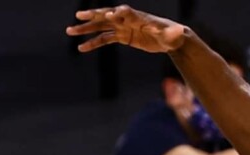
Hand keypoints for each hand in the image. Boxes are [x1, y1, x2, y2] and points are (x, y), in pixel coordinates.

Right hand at [67, 6, 187, 53]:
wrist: (171, 39)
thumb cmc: (172, 35)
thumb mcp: (173, 35)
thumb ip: (172, 33)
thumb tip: (179, 31)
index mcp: (138, 17)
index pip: (125, 12)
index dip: (118, 13)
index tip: (109, 16)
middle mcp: (127, 20)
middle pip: (107, 16)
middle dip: (93, 15)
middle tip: (79, 15)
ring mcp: (123, 27)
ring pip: (101, 27)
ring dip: (86, 29)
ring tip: (70, 31)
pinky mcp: (122, 37)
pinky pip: (105, 39)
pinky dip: (93, 43)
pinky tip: (82, 47)